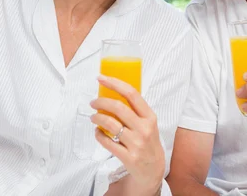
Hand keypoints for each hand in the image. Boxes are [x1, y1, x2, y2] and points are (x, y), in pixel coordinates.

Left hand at [90, 75, 163, 193]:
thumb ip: (136, 110)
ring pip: (111, 124)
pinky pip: (107, 142)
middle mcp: (144, 129)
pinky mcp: (128, 157)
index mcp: (150, 117)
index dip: (114, 83)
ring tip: (93, 117)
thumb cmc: (148, 141)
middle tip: (93, 102)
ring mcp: (136, 144)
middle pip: (119, 107)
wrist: (153, 170)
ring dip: (97, 118)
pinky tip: (97, 132)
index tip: (101, 78)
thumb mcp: (148, 123)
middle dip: (101, 101)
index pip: (132, 94)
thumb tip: (113, 91)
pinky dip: (98, 135)